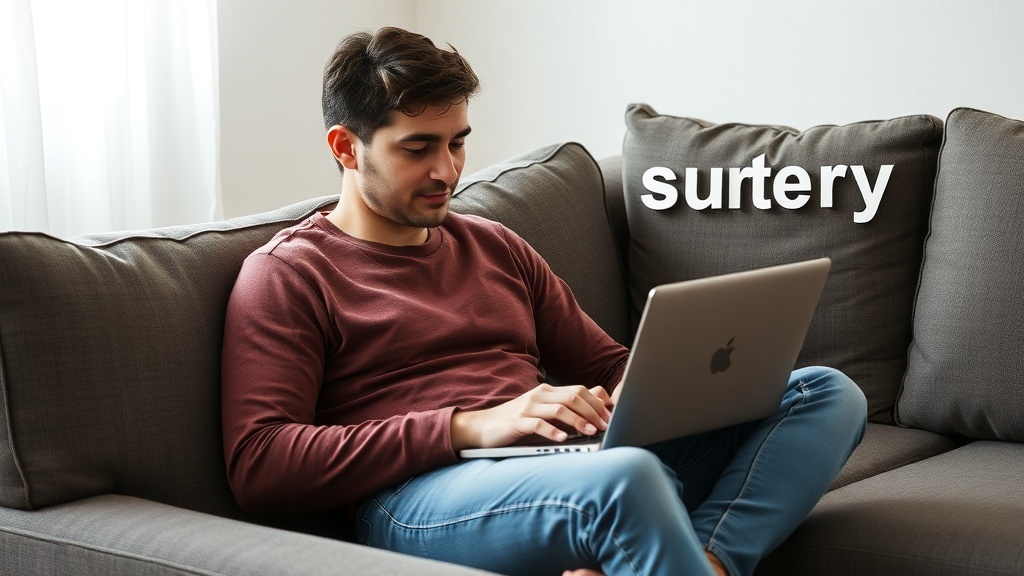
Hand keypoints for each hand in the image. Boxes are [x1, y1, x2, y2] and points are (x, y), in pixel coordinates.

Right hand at [451, 383, 613, 450]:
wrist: (481, 426)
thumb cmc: (515, 421)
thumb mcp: (543, 411)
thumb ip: (565, 406)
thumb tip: (596, 402)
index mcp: (547, 391)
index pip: (579, 390)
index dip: (597, 403)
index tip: (610, 418)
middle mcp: (538, 395)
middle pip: (573, 397)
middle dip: (593, 411)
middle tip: (606, 426)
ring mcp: (527, 407)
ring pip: (559, 409)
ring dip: (578, 421)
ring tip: (591, 432)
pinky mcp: (516, 422)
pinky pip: (538, 424)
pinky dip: (552, 431)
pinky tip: (563, 439)